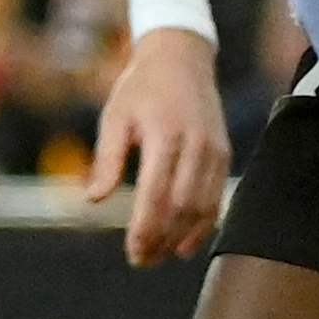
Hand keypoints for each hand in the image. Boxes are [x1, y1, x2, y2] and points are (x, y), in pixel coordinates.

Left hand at [88, 25, 231, 265]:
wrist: (181, 57)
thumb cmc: (140, 88)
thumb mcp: (115, 116)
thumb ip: (107, 159)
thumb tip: (94, 200)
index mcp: (165, 135)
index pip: (156, 195)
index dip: (145, 230)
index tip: (133, 253)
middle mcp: (195, 145)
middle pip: (182, 208)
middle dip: (162, 240)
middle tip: (142, 261)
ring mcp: (215, 150)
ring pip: (204, 208)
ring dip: (183, 238)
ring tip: (161, 256)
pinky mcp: (224, 155)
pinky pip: (217, 198)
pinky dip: (203, 225)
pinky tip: (185, 242)